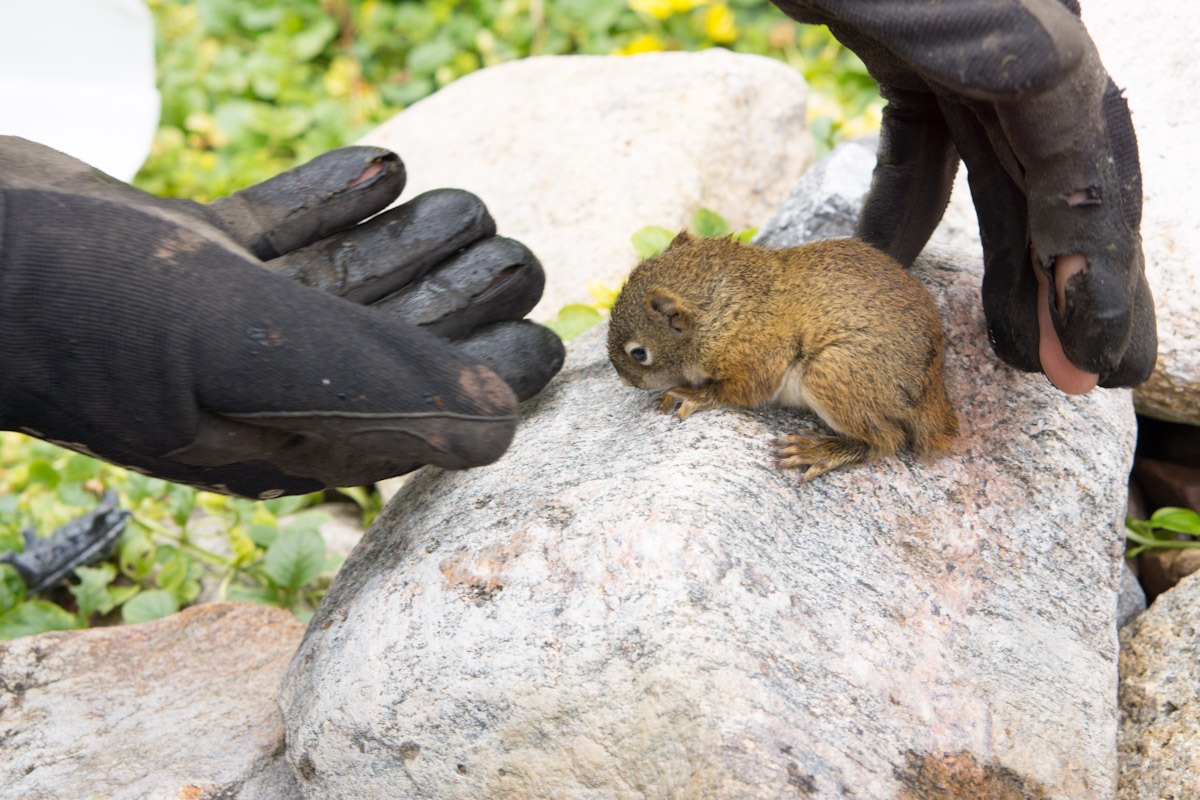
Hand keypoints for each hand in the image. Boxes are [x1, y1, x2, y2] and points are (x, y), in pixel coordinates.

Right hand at [0, 136, 563, 497]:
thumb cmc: (90, 309)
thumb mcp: (250, 347)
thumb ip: (375, 380)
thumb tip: (503, 423)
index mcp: (281, 435)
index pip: (415, 418)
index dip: (488, 379)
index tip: (543, 332)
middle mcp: (257, 386)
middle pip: (388, 344)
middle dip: (458, 297)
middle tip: (513, 253)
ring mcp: (220, 320)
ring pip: (342, 285)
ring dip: (408, 244)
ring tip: (461, 204)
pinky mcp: (188, 259)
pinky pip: (279, 233)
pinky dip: (332, 201)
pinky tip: (383, 169)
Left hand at [771, 0, 1155, 391]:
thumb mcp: (913, 6)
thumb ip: (1013, 68)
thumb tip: (1064, 151)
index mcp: (1029, 23)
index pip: (1087, 154)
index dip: (1097, 260)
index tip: (1096, 350)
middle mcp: (1015, 31)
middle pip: (1065, 174)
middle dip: (1074, 282)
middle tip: (1086, 380)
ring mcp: (964, 39)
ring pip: (1007, 172)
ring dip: (1013, 262)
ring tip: (1017, 353)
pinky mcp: (910, 49)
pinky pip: (933, 144)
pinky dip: (920, 208)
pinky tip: (897, 267)